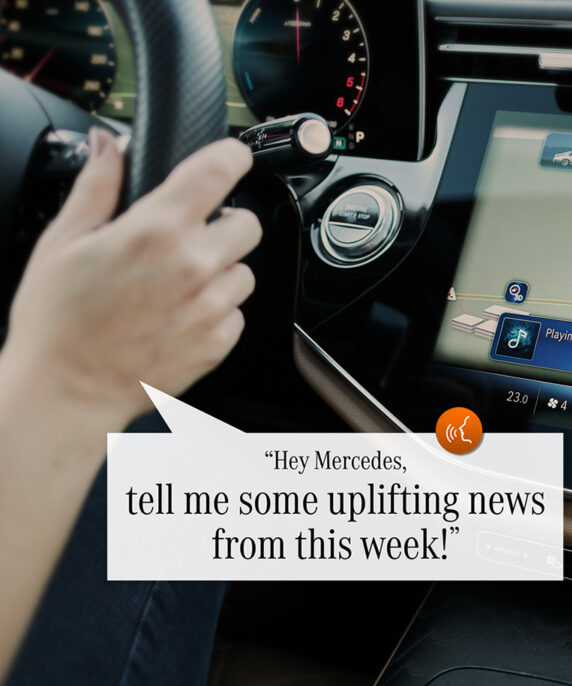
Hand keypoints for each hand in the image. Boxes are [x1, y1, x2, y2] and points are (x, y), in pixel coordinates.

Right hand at [1, 128, 260, 428]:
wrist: (67, 391)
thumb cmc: (58, 322)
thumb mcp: (64, 241)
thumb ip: (97, 186)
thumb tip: (110, 145)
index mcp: (156, 229)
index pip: (220, 171)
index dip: (233, 156)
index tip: (232, 159)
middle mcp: (194, 265)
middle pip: (248, 224)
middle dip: (226, 224)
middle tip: (194, 237)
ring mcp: (211, 307)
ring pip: (245, 272)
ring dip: (222, 271)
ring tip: (180, 285)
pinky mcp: (219, 342)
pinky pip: (238, 313)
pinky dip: (218, 310)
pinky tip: (182, 316)